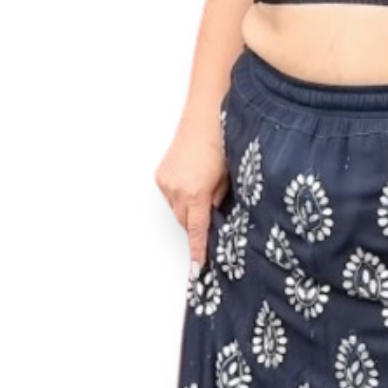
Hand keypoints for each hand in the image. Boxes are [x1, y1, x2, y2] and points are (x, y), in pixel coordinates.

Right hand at [154, 120, 228, 275]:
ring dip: (188, 208)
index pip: (197, 231)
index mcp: (196, 194)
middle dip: (196, 223)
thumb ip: (218, 202)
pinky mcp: (160, 175)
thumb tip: (213, 215)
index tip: (197, 267)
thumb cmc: (221, 145)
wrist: (204, 119)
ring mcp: (166, 183)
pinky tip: (192, 181)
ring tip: (202, 189)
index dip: (198, 250)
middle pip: (184, 222)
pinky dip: (180, 195)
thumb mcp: (227, 180)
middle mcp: (177, 190)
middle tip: (210, 215)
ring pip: (177, 209)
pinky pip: (170, 195)